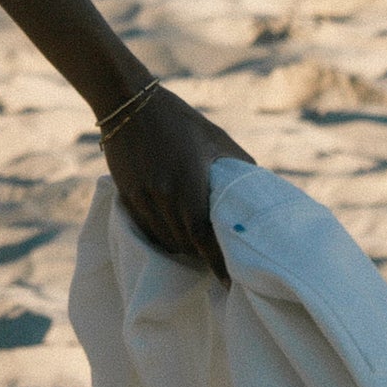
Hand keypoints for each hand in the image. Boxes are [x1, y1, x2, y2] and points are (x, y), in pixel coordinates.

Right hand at [97, 87, 253, 284]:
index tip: (229, 283)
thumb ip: (239, 167)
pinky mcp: (127, 195)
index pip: (206, 240)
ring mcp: (143, 198)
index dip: (218, 265)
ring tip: (197, 249)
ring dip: (181, 249)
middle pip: (185, 245)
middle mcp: (165, 198)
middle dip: (202, 257)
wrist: (128, 103)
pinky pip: (146, 229)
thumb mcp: (217, 139)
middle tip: (218, 262)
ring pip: (164, 240)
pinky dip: (162, 236)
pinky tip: (173, 233)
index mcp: (190, 187)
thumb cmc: (180, 120)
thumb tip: (259, 189)